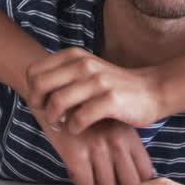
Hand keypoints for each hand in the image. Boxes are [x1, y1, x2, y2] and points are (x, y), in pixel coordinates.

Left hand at [27, 47, 167, 131]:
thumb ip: (62, 76)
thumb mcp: (85, 71)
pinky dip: (74, 128)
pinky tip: (79, 129)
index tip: (42, 103)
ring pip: (57, 102)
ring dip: (55, 120)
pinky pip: (79, 118)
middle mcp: (84, 65)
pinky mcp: (110, 100)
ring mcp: (97, 81)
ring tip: (63, 124)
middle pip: (40, 86)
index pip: (34, 72)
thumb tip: (33, 92)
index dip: (33, 91)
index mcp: (74, 56)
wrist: (151, 90)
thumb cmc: (113, 86)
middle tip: (49, 116)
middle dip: (39, 105)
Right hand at [35, 115, 155, 184]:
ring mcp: (97, 147)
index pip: (144, 173)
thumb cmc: (86, 112)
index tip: (126, 182)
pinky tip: (76, 167)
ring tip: (89, 169)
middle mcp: (116, 142)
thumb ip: (127, 148)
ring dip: (96, 181)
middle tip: (106, 178)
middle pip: (127, 184)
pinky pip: (85, 183)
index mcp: (129, 136)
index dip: (136, 183)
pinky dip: (79, 179)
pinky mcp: (76, 152)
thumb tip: (143, 177)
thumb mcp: (113, 125)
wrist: (55, 91)